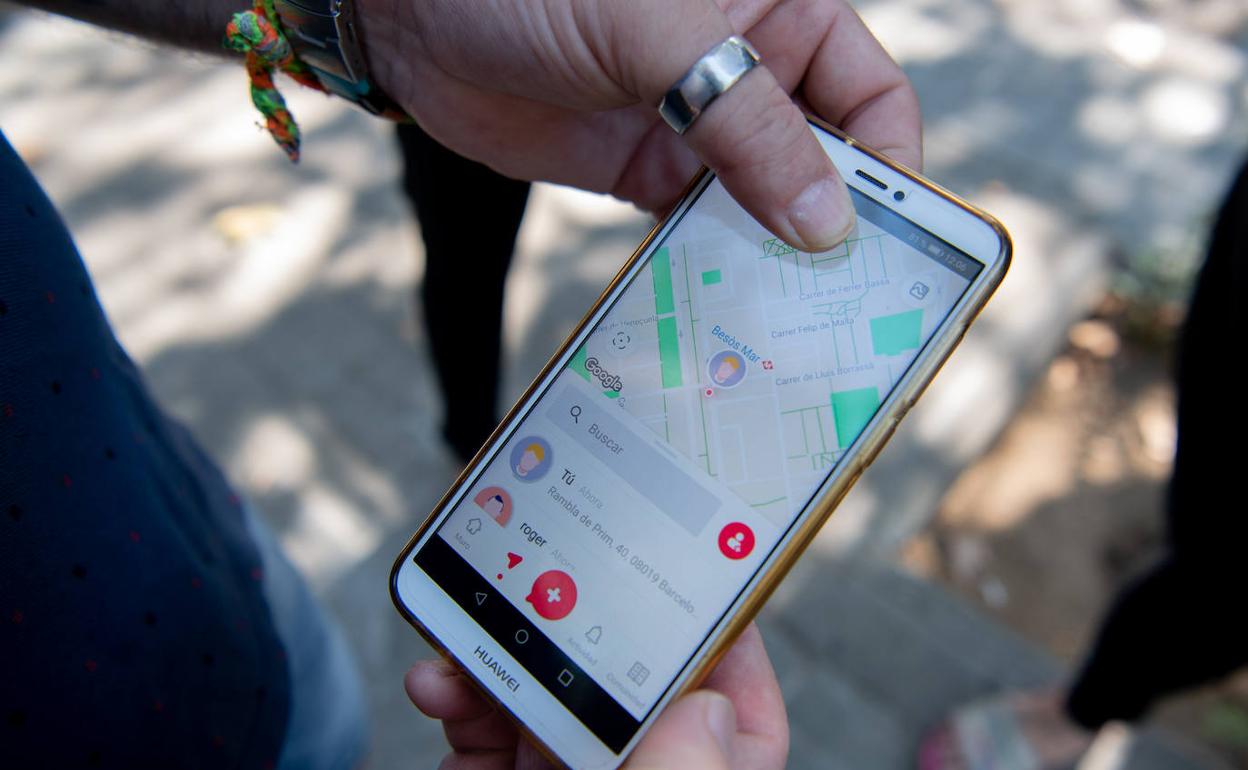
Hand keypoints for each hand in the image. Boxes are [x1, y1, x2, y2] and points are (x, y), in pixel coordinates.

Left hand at [359, 0, 918, 250]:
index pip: (867, 91)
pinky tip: (722, 303)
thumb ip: (748, 123)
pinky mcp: (644, 173)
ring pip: (763, 201)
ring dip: (775, 253)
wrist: (417, 16)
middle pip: (823, 155)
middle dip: (836, 219)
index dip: (888, 158)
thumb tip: (825, 219)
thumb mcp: (657, 33)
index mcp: (775, 13)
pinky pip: (699, 226)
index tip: (890, 232)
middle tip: (845, 298)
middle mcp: (745, 72)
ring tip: (789, 318)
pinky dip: (714, 262)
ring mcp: (695, 127)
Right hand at [404, 623, 787, 768]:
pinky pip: (485, 735)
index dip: (726, 639)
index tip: (697, 576)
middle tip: (539, 589)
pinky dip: (458, 703)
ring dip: (500, 658)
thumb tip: (707, 708)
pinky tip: (437, 688)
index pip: (740, 711)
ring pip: (545, 697)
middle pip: (622, 682)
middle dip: (571, 628)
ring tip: (462, 647)